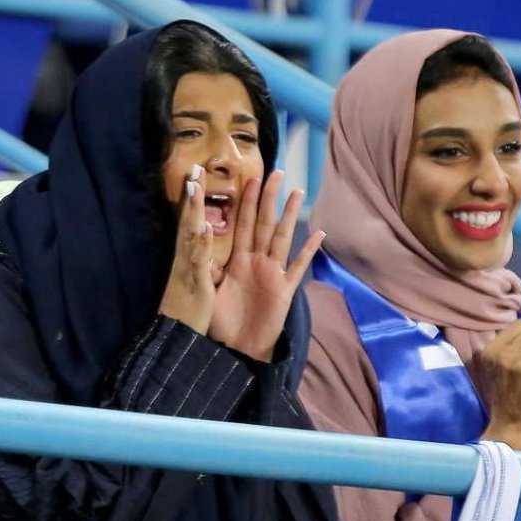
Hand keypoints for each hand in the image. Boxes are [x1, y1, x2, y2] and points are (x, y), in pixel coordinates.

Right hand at [158, 165, 215, 333]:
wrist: (176, 338)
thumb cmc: (186, 310)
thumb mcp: (192, 279)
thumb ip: (194, 259)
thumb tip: (197, 240)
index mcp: (187, 257)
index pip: (190, 221)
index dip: (193, 199)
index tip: (195, 174)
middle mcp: (184, 258)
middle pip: (188, 221)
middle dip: (192, 196)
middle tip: (195, 169)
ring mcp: (188, 269)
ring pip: (191, 235)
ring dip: (194, 211)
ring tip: (197, 188)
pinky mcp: (195, 285)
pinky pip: (198, 262)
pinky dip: (200, 245)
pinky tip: (204, 229)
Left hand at [208, 170, 324, 361]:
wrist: (238, 349)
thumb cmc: (224, 322)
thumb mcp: (211, 290)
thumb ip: (211, 266)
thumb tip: (202, 242)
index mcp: (240, 260)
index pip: (244, 224)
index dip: (247, 202)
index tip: (250, 178)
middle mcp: (258, 262)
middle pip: (265, 223)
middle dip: (270, 198)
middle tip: (277, 171)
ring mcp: (273, 274)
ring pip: (282, 238)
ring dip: (289, 216)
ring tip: (298, 192)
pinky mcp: (284, 291)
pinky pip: (297, 268)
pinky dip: (308, 252)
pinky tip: (319, 235)